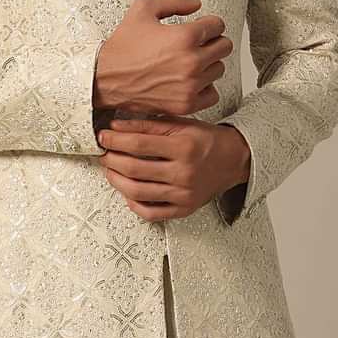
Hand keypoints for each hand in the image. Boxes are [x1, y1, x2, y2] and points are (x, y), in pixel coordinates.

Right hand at [93, 0, 232, 116]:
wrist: (104, 79)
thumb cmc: (122, 47)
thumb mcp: (142, 10)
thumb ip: (173, 2)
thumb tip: (196, 5)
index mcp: (185, 37)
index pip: (218, 25)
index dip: (210, 23)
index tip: (203, 27)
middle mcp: (192, 61)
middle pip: (224, 47)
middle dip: (213, 42)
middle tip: (199, 44)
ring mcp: (190, 85)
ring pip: (219, 70)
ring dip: (208, 64)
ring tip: (190, 62)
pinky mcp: (186, 104)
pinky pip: (212, 94)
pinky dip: (205, 87)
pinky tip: (191, 81)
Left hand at [96, 116, 250, 220]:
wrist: (234, 160)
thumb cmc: (207, 141)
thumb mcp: (181, 124)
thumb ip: (149, 125)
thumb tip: (117, 127)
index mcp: (184, 147)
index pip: (139, 144)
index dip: (115, 140)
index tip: (103, 137)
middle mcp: (184, 173)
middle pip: (135, 169)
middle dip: (112, 160)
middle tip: (104, 153)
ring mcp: (184, 194)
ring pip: (138, 192)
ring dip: (116, 181)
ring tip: (110, 170)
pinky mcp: (184, 209)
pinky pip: (151, 213)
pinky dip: (133, 204)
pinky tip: (127, 192)